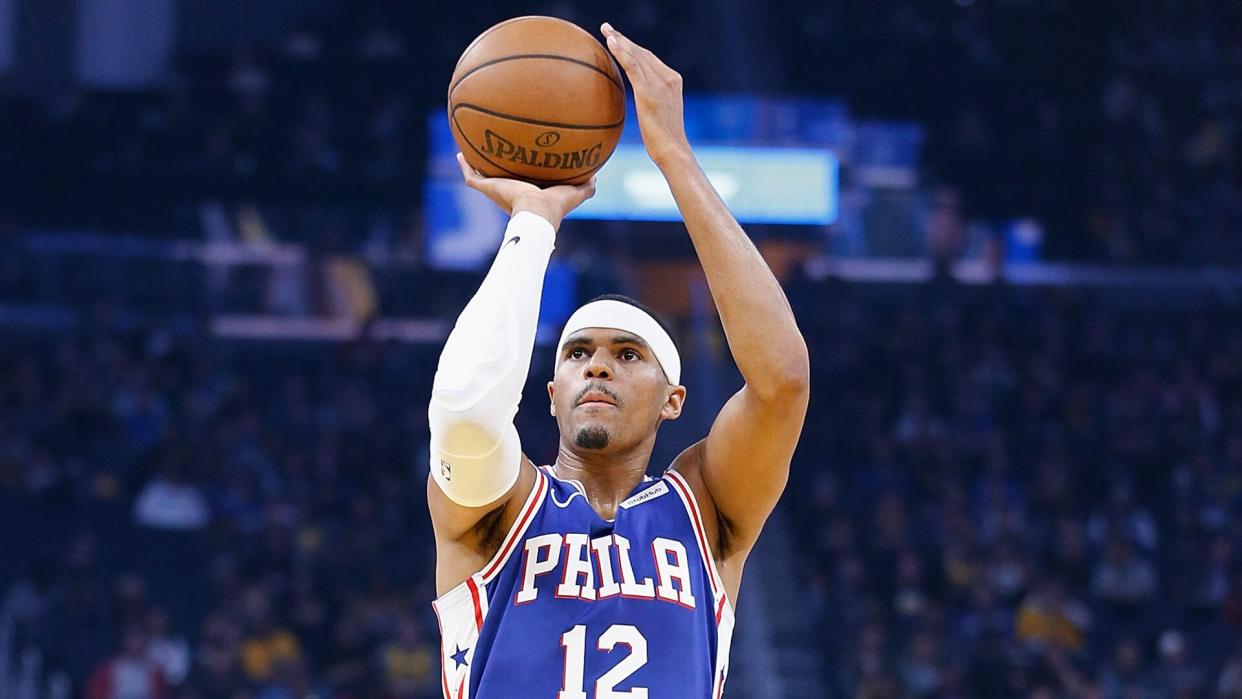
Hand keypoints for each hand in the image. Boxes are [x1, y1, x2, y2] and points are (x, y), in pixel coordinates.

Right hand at [456, 153, 596, 228]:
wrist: (538, 211)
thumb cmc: (556, 206)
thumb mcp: (576, 193)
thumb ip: (586, 186)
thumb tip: (597, 176)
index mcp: (527, 196)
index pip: (522, 185)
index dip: (521, 177)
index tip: (521, 166)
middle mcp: (509, 194)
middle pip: (499, 181)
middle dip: (497, 172)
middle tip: (493, 156)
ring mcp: (495, 191)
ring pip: (482, 178)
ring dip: (476, 166)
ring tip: (470, 151)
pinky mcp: (487, 188)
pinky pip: (471, 176)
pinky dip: (464, 165)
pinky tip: (460, 153)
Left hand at [601, 22, 690, 167]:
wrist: (673, 151)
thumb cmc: (664, 141)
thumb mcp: (659, 116)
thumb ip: (650, 102)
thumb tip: (638, 103)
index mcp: (673, 80)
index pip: (650, 58)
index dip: (633, 47)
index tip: (618, 39)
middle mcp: (669, 77)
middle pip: (642, 53)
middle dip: (624, 39)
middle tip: (607, 29)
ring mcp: (660, 84)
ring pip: (637, 55)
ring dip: (620, 40)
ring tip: (605, 30)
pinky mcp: (649, 92)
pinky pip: (633, 66)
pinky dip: (621, 52)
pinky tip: (611, 42)